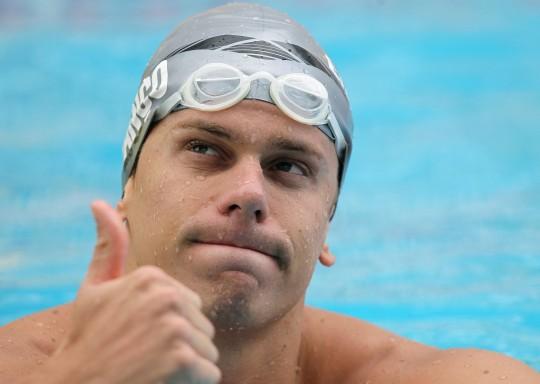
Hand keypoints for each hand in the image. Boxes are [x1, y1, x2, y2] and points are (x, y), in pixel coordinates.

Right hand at [48, 200, 220, 383]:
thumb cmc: (88, 339)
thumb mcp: (94, 289)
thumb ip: (107, 247)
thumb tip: (100, 203)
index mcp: (151, 277)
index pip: (189, 304)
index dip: (169, 325)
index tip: (140, 334)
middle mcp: (166, 296)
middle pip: (202, 325)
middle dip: (182, 344)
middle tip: (147, 353)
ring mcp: (175, 328)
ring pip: (208, 350)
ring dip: (188, 366)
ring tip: (154, 367)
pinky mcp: (183, 360)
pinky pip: (210, 374)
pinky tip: (164, 382)